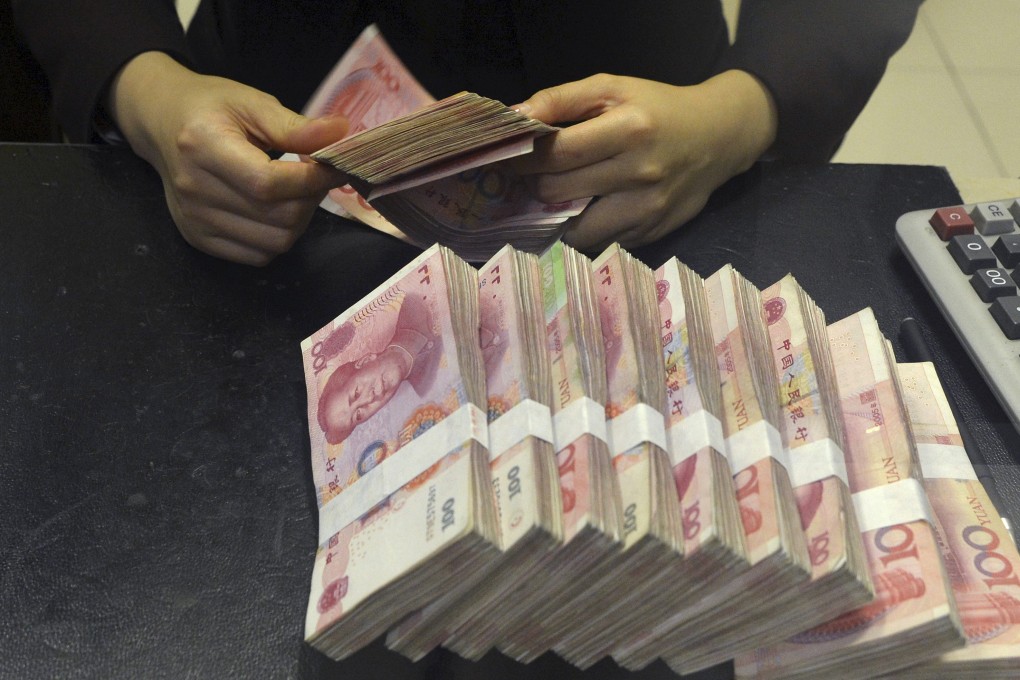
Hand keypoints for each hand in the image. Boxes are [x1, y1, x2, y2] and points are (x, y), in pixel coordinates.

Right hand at [107, 52, 348, 265]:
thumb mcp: (252, 103)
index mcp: (203, 146)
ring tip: (295, 192)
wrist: (161, 124)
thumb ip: (295, 126)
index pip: (269, 183)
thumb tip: (341, 134)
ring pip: (275, 242)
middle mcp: (194, 189)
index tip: (334, 166)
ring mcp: (195, 220)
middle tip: (313, 175)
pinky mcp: (199, 239)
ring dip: (299, 219)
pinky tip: (275, 210)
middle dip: (310, 197)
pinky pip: (258, 255)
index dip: (312, 179)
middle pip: (278, 217)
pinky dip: (278, 237)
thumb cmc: (210, 108)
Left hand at [509, 71, 777, 251]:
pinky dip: (587, 228)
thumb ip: (561, 99)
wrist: (719, 137)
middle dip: (534, 184)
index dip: (521, 159)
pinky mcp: (651, 233)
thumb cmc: (658, 108)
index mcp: (629, 129)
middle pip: (558, 191)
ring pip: (575, 229)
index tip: (505, 159)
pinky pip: (601, 241)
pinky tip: (587, 208)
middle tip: (527, 176)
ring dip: (557, 214)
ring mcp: (647, 209)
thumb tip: (514, 117)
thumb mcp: (613, 88)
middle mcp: (640, 173)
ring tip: (556, 195)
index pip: (555, 154)